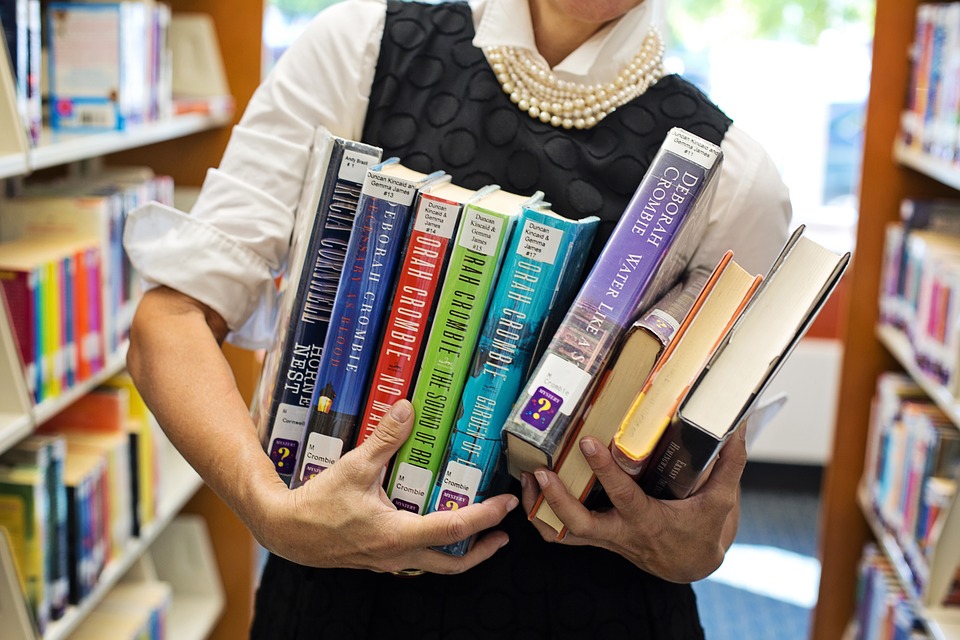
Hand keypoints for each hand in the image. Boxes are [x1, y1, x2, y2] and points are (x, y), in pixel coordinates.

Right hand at [246, 400, 518, 573]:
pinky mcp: (378, 560)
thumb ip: (385, 438)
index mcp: (398, 533)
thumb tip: (407, 409)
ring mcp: (388, 561)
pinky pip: (415, 561)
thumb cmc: (317, 504)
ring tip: (478, 534)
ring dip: (460, 553)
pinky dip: (434, 549)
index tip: (505, 504)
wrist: (286, 532)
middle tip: (504, 532)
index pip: (454, 529)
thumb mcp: (354, 466)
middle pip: (453, 563)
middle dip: (483, 549)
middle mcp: (397, 555)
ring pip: (435, 566)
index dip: (485, 516)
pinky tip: (434, 531)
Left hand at [520, 427, 746, 582]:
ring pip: (562, 533)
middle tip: (539, 470)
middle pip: (578, 524)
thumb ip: (729, 463)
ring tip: (525, 476)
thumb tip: (738, 426)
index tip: (588, 444)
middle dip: (556, 498)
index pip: (623, 495)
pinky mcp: (597, 538)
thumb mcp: (723, 500)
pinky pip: (562, 534)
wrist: (693, 565)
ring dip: (539, 508)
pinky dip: (543, 516)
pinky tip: (533, 491)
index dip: (605, 470)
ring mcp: (606, 538)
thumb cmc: (705, 532)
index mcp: (649, 520)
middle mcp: (622, 532)